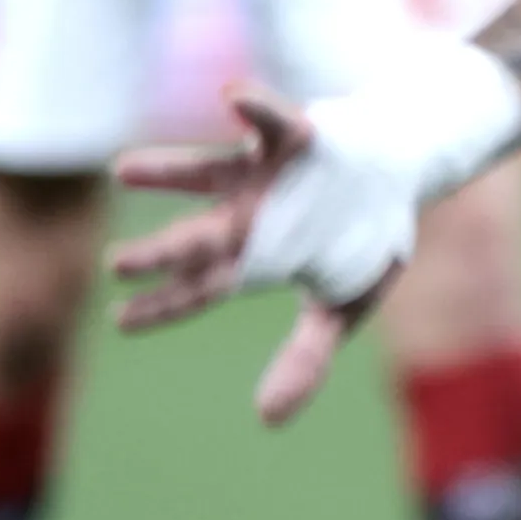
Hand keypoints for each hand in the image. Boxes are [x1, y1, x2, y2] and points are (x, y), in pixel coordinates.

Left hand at [113, 90, 388, 422]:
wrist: (402, 167)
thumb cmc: (365, 238)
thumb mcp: (344, 306)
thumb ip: (306, 358)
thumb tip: (267, 421)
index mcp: (257, 259)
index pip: (201, 288)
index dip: (164, 304)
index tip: (121, 319)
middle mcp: (248, 216)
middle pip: (197, 239)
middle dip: (161, 253)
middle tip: (118, 266)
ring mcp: (264, 176)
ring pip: (209, 175)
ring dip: (169, 173)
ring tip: (123, 171)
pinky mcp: (292, 136)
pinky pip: (269, 120)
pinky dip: (252, 108)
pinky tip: (231, 98)